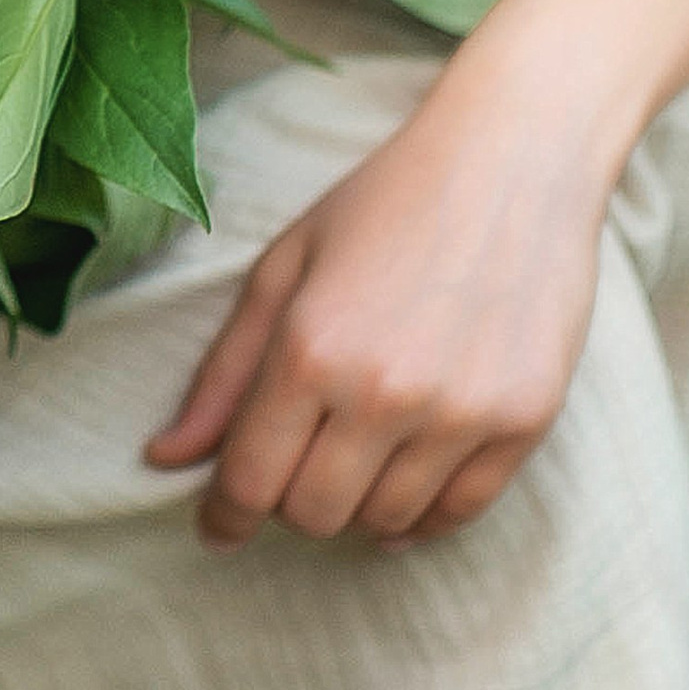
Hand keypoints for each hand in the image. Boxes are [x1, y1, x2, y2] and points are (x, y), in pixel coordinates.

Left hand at [143, 0, 688, 550]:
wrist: (514, 161)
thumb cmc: (384, 204)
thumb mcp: (284, 269)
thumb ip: (223, 373)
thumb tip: (164, 458)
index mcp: (310, 349)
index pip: (249, 480)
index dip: (222, 515)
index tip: (216, 527)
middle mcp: (384, 392)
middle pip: (313, 515)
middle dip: (288, 503)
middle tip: (294, 463)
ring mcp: (460, 412)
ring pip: (385, 522)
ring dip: (356, 505)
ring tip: (354, 453)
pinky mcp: (524, 421)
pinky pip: (459, 514)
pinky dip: (422, 516)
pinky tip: (403, 485)